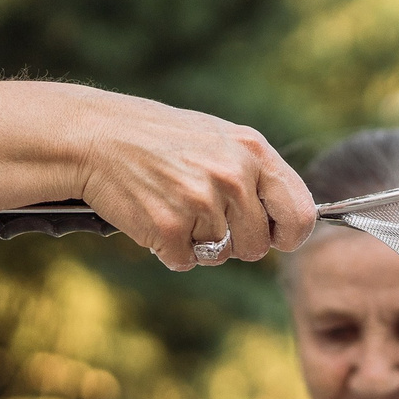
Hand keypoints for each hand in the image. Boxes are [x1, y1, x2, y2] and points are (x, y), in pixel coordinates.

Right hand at [63, 88, 316, 270]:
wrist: (97, 136)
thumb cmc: (161, 139)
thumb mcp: (220, 140)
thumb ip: (257, 174)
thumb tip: (290, 218)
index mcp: (254, 152)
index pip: (301, 215)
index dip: (288, 235)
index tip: (274, 237)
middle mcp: (233, 177)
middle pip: (257, 246)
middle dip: (233, 241)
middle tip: (202, 214)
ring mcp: (201, 203)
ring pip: (220, 256)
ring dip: (198, 243)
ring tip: (174, 206)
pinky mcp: (169, 228)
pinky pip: (185, 262)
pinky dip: (168, 249)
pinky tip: (154, 216)